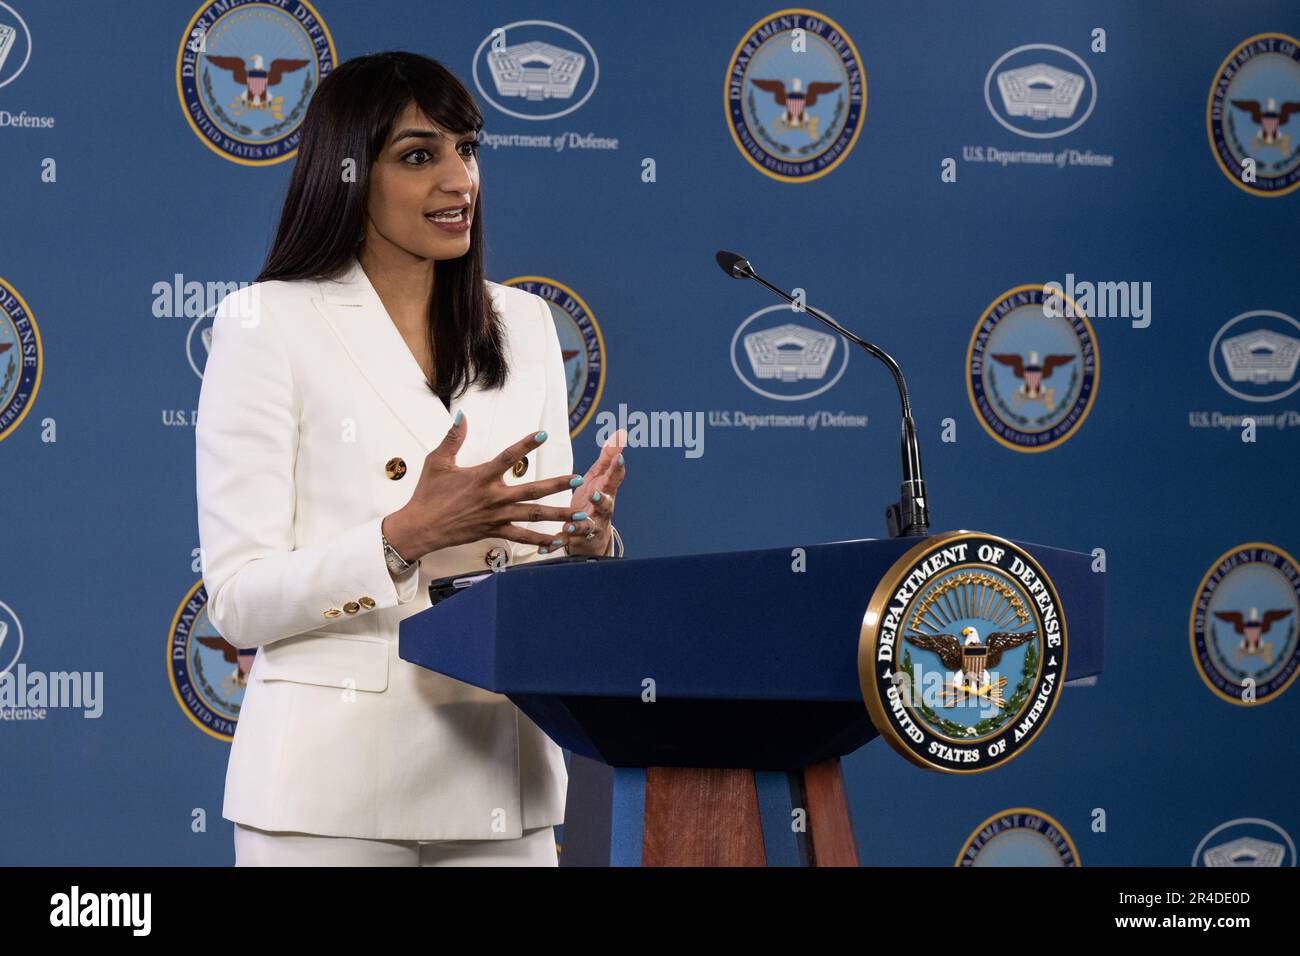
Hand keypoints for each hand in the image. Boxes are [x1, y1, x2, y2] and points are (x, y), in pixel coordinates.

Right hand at [382, 413, 585, 559]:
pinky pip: (522, 538)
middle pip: (532, 491)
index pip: (508, 457)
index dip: (526, 444)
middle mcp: (493, 497)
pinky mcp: (494, 532)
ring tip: (580, 516)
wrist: (420, 528)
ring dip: (558, 516)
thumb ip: (453, 438)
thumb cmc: (428, 494)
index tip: (543, 434)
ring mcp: (496, 517)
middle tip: (577, 479)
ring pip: (533, 516)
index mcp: (481, 477)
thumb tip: (462, 415)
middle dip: (557, 485)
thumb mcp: (437, 461)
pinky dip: (541, 541)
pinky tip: (558, 541)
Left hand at [561, 429, 626, 555]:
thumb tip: (620, 434)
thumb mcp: (601, 478)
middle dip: (601, 501)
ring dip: (578, 525)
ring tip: (569, 525)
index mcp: (606, 492)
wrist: (593, 536)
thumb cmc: (594, 501)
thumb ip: (607, 458)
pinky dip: (557, 544)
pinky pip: (565, 542)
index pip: (614, 480)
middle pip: (606, 506)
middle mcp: (601, 511)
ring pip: (586, 527)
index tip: (619, 458)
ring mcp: (590, 526)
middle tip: (595, 494)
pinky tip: (547, 545)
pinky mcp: (575, 539)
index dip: (617, 469)